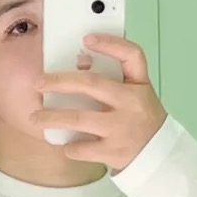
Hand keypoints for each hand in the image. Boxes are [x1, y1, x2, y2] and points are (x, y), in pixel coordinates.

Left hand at [32, 33, 167, 172]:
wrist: (160, 157)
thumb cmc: (141, 121)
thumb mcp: (138, 95)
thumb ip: (114, 82)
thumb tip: (78, 66)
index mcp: (139, 85)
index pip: (131, 55)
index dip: (110, 43)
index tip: (87, 39)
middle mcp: (131, 104)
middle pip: (91, 84)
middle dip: (59, 82)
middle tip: (39, 83)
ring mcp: (122, 128)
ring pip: (79, 118)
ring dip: (52, 118)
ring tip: (35, 117)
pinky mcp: (113, 152)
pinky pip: (82, 147)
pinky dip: (69, 146)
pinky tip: (64, 144)